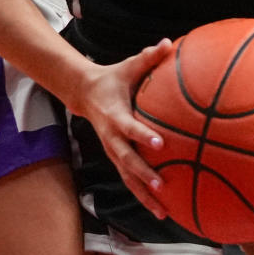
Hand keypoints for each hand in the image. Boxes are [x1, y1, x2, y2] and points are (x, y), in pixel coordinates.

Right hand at [77, 39, 173, 220]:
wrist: (84, 93)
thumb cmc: (114, 78)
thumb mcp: (128, 66)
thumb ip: (148, 57)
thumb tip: (168, 43)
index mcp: (115, 115)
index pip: (129, 127)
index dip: (143, 135)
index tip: (160, 144)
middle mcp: (112, 137)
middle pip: (126, 160)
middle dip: (142, 174)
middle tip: (161, 185)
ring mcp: (113, 151)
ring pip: (127, 178)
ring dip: (143, 195)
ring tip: (164, 211)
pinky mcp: (116, 159)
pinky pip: (129, 181)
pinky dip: (143, 196)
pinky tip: (162, 210)